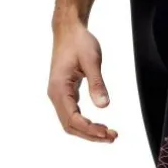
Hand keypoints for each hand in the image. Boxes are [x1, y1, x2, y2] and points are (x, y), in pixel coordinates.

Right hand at [48, 18, 116, 142]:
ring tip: (107, 134)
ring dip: (87, 131)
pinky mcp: (64, 92)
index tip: (106, 132)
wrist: (68, 30)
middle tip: (111, 137)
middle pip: (70, 125)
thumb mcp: (92, 60)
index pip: (72, 118)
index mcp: (59, 88)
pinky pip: (72, 114)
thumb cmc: (78, 42)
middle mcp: (56, 94)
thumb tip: (103, 106)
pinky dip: (84, 123)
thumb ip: (97, 83)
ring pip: (70, 122)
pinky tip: (97, 125)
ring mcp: (59, 94)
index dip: (89, 129)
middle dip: (90, 134)